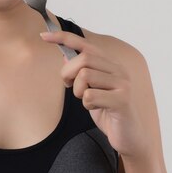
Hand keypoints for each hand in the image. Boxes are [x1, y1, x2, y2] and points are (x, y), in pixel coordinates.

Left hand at [41, 31, 153, 159]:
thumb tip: (65, 55)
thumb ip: (81, 73)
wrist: (129, 136)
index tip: (43, 36)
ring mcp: (122, 84)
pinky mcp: (122, 100)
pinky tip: (96, 109)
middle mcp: (118, 70)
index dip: (63, 38)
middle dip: (68, 73)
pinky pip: (90, 95)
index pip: (85, 44)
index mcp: (110, 65)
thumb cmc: (108, 113)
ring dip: (78, 91)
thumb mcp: (91, 90)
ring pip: (85, 75)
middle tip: (69, 87)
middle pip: (83, 59)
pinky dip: (86, 104)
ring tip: (86, 100)